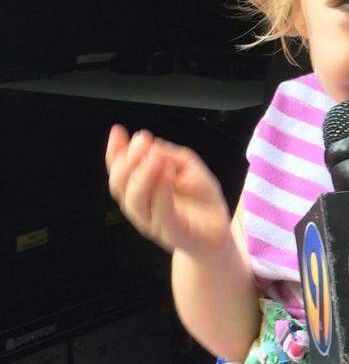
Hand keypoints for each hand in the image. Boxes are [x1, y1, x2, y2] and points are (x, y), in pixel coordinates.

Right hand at [105, 124, 231, 257]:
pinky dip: (162, 191)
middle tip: (142, 142)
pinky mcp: (171, 232)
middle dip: (127, 161)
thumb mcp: (188, 166)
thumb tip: (150, 146)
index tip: (118, 131)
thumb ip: (168, 155)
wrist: (218, 230)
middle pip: (120, 185)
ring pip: (135, 200)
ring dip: (143, 175)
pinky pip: (161, 212)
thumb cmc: (200, 198)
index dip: (115, 151)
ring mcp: (153, 221)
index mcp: (140, 188)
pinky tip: (167, 174)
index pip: (119, 170)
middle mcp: (141, 205)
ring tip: (155, 157)